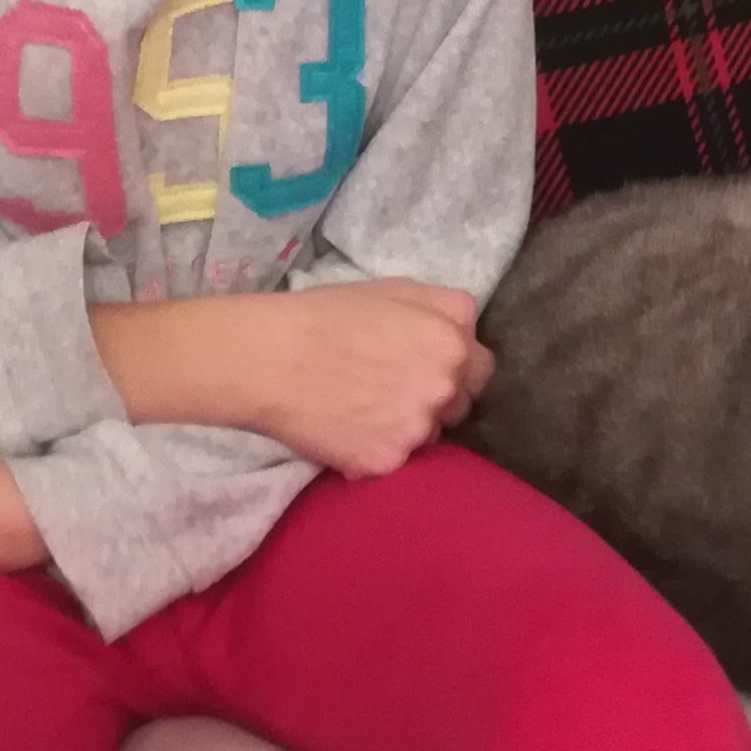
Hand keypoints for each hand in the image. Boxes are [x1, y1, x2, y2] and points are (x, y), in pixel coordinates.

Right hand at [251, 281, 493, 478]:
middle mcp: (444, 390)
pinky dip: (372, 450)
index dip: (453, 366)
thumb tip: (466, 333)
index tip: (423, 365)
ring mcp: (416, 430)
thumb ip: (445, 310)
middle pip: (458, 405)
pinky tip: (344, 428)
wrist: (270, 357)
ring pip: (427, 435)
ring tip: (361, 406)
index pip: (480, 369)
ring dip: (406, 426)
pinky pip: (392, 461)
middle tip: (389, 385)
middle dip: (433, 398)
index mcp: (452, 344)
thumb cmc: (328, 314)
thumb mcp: (398, 289)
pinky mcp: (386, 462)